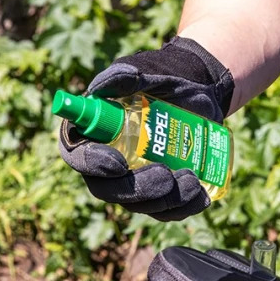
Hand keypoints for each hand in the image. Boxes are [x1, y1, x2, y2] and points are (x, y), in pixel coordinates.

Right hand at [58, 37, 233, 220]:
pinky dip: (185, 207)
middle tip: (165, 175)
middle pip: (109, 190)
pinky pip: (167, 210)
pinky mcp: (161, 191)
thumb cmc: (164, 77)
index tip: (118, 163)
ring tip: (192, 179)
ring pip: (141, 204)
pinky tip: (201, 196)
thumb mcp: (145, 71)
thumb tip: (100, 88)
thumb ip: (123, 76)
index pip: (78, 155)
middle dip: (137, 189)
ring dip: (166, 200)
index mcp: (91, 133)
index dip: (92, 164)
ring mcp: (135, 180)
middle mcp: (108, 162)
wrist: (200, 88)